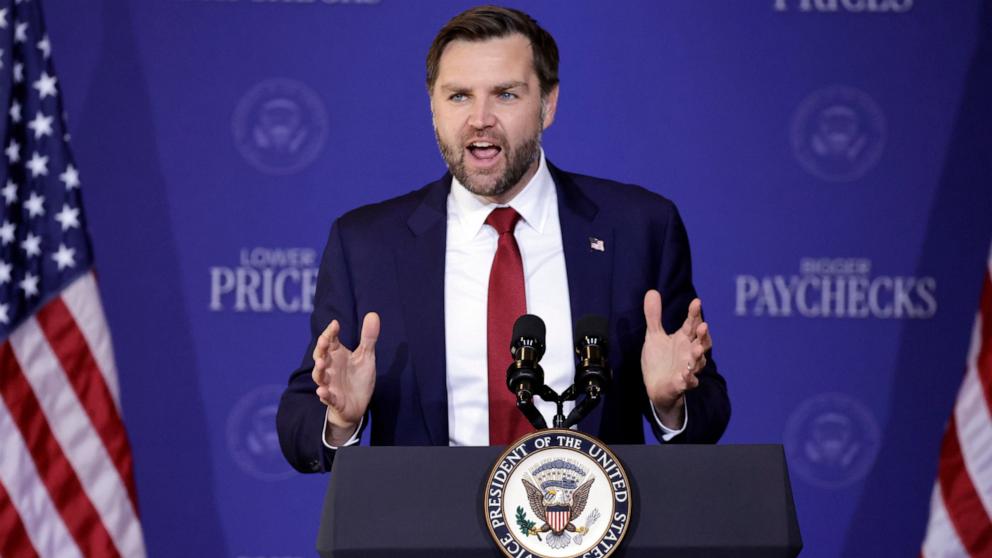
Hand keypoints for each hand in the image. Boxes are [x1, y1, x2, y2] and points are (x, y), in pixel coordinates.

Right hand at [311, 312, 379, 444]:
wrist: (358, 404)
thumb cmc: (358, 378)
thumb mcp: (366, 356)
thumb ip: (368, 337)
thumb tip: (373, 314)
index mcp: (337, 355)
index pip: (330, 341)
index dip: (330, 332)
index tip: (335, 324)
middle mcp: (330, 368)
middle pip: (321, 356)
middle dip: (321, 348)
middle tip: (324, 340)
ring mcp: (330, 384)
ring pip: (320, 376)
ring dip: (319, 370)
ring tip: (320, 363)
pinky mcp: (334, 400)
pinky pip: (327, 397)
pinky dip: (324, 394)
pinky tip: (322, 391)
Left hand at [640, 290, 711, 428]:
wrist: (657, 386)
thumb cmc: (660, 359)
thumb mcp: (654, 335)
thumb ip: (654, 316)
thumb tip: (652, 291)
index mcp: (684, 339)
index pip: (692, 324)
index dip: (695, 314)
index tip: (696, 302)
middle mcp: (689, 352)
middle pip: (701, 342)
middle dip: (703, 334)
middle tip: (703, 325)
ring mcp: (687, 368)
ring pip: (698, 362)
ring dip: (698, 355)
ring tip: (698, 348)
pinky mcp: (681, 383)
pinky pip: (687, 382)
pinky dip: (688, 379)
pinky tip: (685, 375)